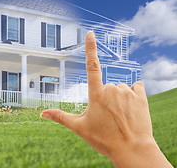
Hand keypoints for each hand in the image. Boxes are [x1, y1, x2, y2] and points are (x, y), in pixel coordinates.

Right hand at [40, 31, 171, 167]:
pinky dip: (133, 94)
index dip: (90, 48)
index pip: (91, 66)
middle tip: (107, 116)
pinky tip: (131, 107)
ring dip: (118, 97)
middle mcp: (112, 89)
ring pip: (120, 87)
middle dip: (105, 97)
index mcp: (96, 94)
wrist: (133, 150)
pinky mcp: (141, 96)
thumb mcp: (80, 128)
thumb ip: (60, 117)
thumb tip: (41, 113)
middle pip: (105, 85)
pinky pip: (136, 87)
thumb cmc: (105, 140)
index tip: (91, 33)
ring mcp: (127, 92)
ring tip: (119, 115)